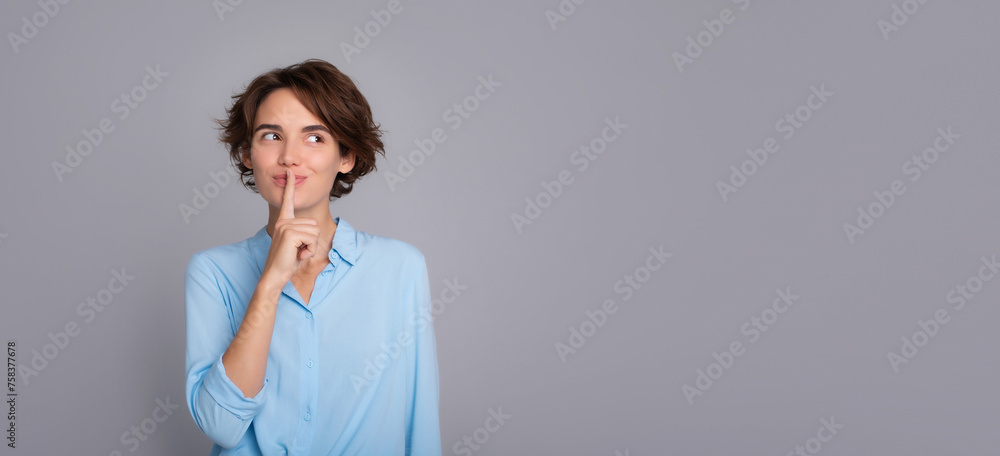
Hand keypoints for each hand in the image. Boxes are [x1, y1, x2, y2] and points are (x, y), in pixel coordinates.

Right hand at [260, 168, 318, 289]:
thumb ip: (302, 233)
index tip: (291, 172)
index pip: (288, 200)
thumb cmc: (286, 262)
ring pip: (315, 231)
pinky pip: (313, 238)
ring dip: (311, 246)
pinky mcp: (289, 233)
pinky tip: (298, 255)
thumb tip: (313, 226)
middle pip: (314, 223)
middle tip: (298, 250)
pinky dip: (309, 250)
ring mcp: (285, 226)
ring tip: (297, 253)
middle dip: (312, 240)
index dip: (290, 186)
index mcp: (283, 221)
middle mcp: (283, 221)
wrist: (274, 275)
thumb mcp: (296, 244)